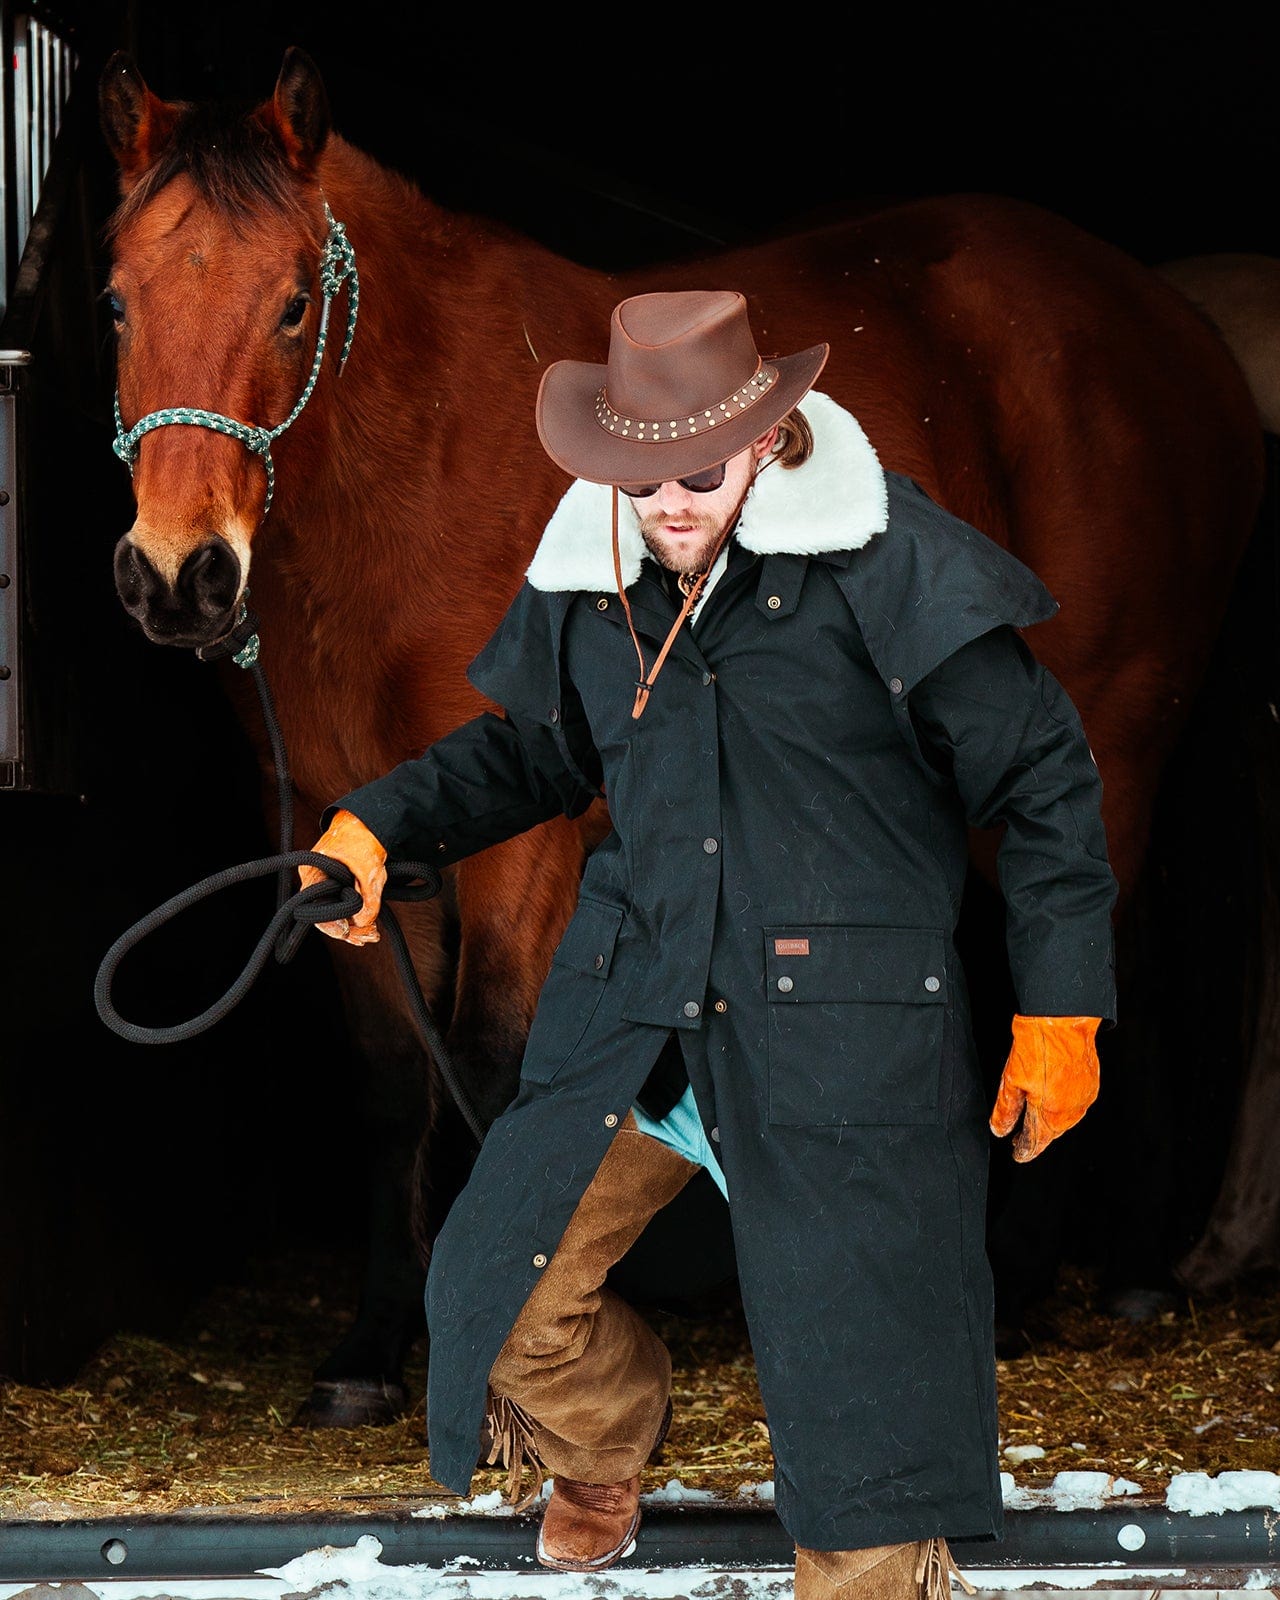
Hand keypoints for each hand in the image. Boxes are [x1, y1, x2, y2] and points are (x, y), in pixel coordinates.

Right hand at [298, 808, 387, 944]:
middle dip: (348, 929)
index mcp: (313, 873)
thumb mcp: (370, 869)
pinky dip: (357, 917)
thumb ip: (368, 897)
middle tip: (367, 936)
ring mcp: (329, 885)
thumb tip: (362, 922)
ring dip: (355, 926)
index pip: (315, 908)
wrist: (371, 823)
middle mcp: (317, 881)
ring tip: (372, 934)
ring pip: (337, 914)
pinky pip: (345, 907)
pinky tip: (368, 928)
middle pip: (327, 915)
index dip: (331, 924)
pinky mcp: (341, 887)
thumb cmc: (363, 838)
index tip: (348, 932)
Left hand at [989, 1015, 1100, 1161]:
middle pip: (1051, 1132)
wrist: (1061, 1021)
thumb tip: (999, 1129)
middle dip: (1037, 1135)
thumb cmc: (1037, 1047)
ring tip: (1036, 1115)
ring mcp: (1084, 1098)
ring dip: (1051, 1120)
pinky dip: (1063, 1104)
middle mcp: (1071, 1111)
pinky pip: (1076, 1103)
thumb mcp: (1011, 1080)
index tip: (1017, 1153)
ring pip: (1065, 1118)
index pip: (1036, 1143)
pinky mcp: (1092, 1084)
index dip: (1024, 1151)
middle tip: (1021, 1137)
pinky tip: (1053, 1095)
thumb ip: (1005, 1110)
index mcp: (1050, 1115)